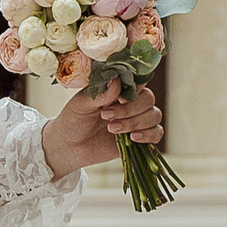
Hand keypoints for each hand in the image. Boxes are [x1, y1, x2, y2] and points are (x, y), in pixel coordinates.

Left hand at [44, 77, 163, 179]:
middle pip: (148, 99)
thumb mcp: (81, 105)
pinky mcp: (140, 137)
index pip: (138, 80)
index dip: (134, 88)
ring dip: (135, 122)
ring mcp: (137, 119)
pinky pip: (157, 133)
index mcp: (118, 89)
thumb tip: (116, 80)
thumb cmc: (73, 120)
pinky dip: (149, 135)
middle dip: (130, 110)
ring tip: (112, 129)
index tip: (120, 98)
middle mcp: (131, 102)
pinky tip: (133, 138)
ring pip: (154, 115)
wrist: (70, 146)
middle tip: (106, 117)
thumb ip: (100, 94)